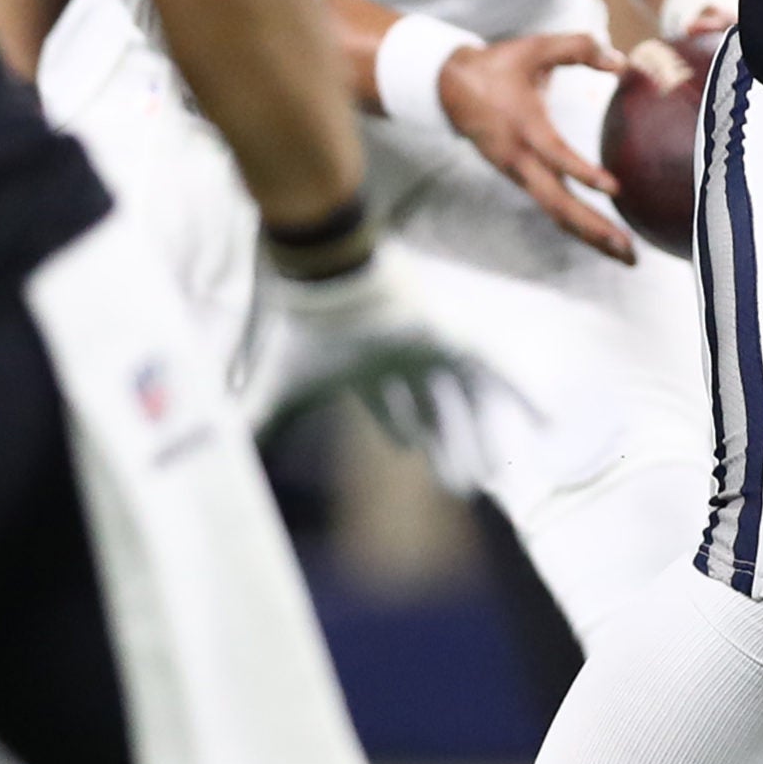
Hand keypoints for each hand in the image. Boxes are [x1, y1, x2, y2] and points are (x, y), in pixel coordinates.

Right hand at [236, 242, 508, 485]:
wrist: (327, 278)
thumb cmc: (306, 332)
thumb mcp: (278, 389)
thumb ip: (253, 424)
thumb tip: (216, 459)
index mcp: (368, 371)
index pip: (389, 407)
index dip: (401, 430)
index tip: (410, 450)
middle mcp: (405, 361)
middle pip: (433, 410)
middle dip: (444, 446)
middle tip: (460, 485)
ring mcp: (434, 349)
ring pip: (465, 400)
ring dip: (477, 436)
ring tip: (489, 475)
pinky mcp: (457, 337)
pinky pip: (499, 369)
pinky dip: (523, 393)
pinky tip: (546, 418)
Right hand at [439, 32, 633, 261]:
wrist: (449, 86)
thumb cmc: (498, 65)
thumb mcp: (536, 47)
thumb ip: (579, 48)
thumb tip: (622, 62)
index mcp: (524, 128)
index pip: (554, 155)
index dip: (581, 172)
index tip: (614, 188)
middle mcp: (520, 160)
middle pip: (557, 203)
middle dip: (594, 227)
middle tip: (628, 250)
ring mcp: (519, 173)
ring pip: (556, 212)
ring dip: (590, 234)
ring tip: (627, 255)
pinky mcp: (521, 178)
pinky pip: (552, 206)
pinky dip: (578, 224)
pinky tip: (604, 236)